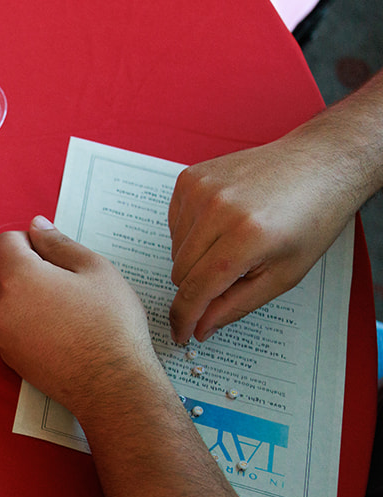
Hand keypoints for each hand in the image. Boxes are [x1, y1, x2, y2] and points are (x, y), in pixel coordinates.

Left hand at [0, 218, 167, 422]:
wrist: (111, 384)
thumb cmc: (109, 322)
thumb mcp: (94, 268)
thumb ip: (58, 243)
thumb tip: (36, 226)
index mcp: (18, 278)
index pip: (4, 242)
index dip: (29, 241)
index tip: (55, 255)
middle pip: (7, 273)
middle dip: (33, 272)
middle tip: (73, 287)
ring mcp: (1, 335)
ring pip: (11, 302)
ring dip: (32, 299)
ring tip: (70, 314)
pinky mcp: (8, 357)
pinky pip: (14, 327)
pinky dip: (31, 324)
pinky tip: (62, 335)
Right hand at [168, 135, 359, 343]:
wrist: (320, 163)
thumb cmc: (311, 218)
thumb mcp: (284, 274)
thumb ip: (236, 305)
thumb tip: (200, 328)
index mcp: (246, 236)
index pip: (196, 290)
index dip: (185, 317)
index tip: (180, 333)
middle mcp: (218, 209)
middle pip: (180, 272)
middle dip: (198, 286)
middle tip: (229, 278)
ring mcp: (201, 189)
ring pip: (175, 250)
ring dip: (195, 258)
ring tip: (232, 243)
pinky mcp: (190, 178)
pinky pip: (175, 224)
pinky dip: (191, 234)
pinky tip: (221, 224)